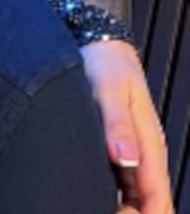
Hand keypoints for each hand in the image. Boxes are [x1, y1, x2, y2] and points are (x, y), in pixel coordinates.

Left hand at [80, 41, 172, 213]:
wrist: (98, 47)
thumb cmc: (106, 66)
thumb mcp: (110, 91)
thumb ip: (117, 124)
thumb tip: (127, 158)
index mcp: (150, 144)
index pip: (156, 196)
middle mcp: (143, 154)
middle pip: (147, 202)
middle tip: (95, 213)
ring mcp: (130, 153)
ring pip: (133, 195)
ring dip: (120, 207)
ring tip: (89, 208)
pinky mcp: (114, 149)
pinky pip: (118, 183)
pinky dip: (109, 196)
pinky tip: (88, 198)